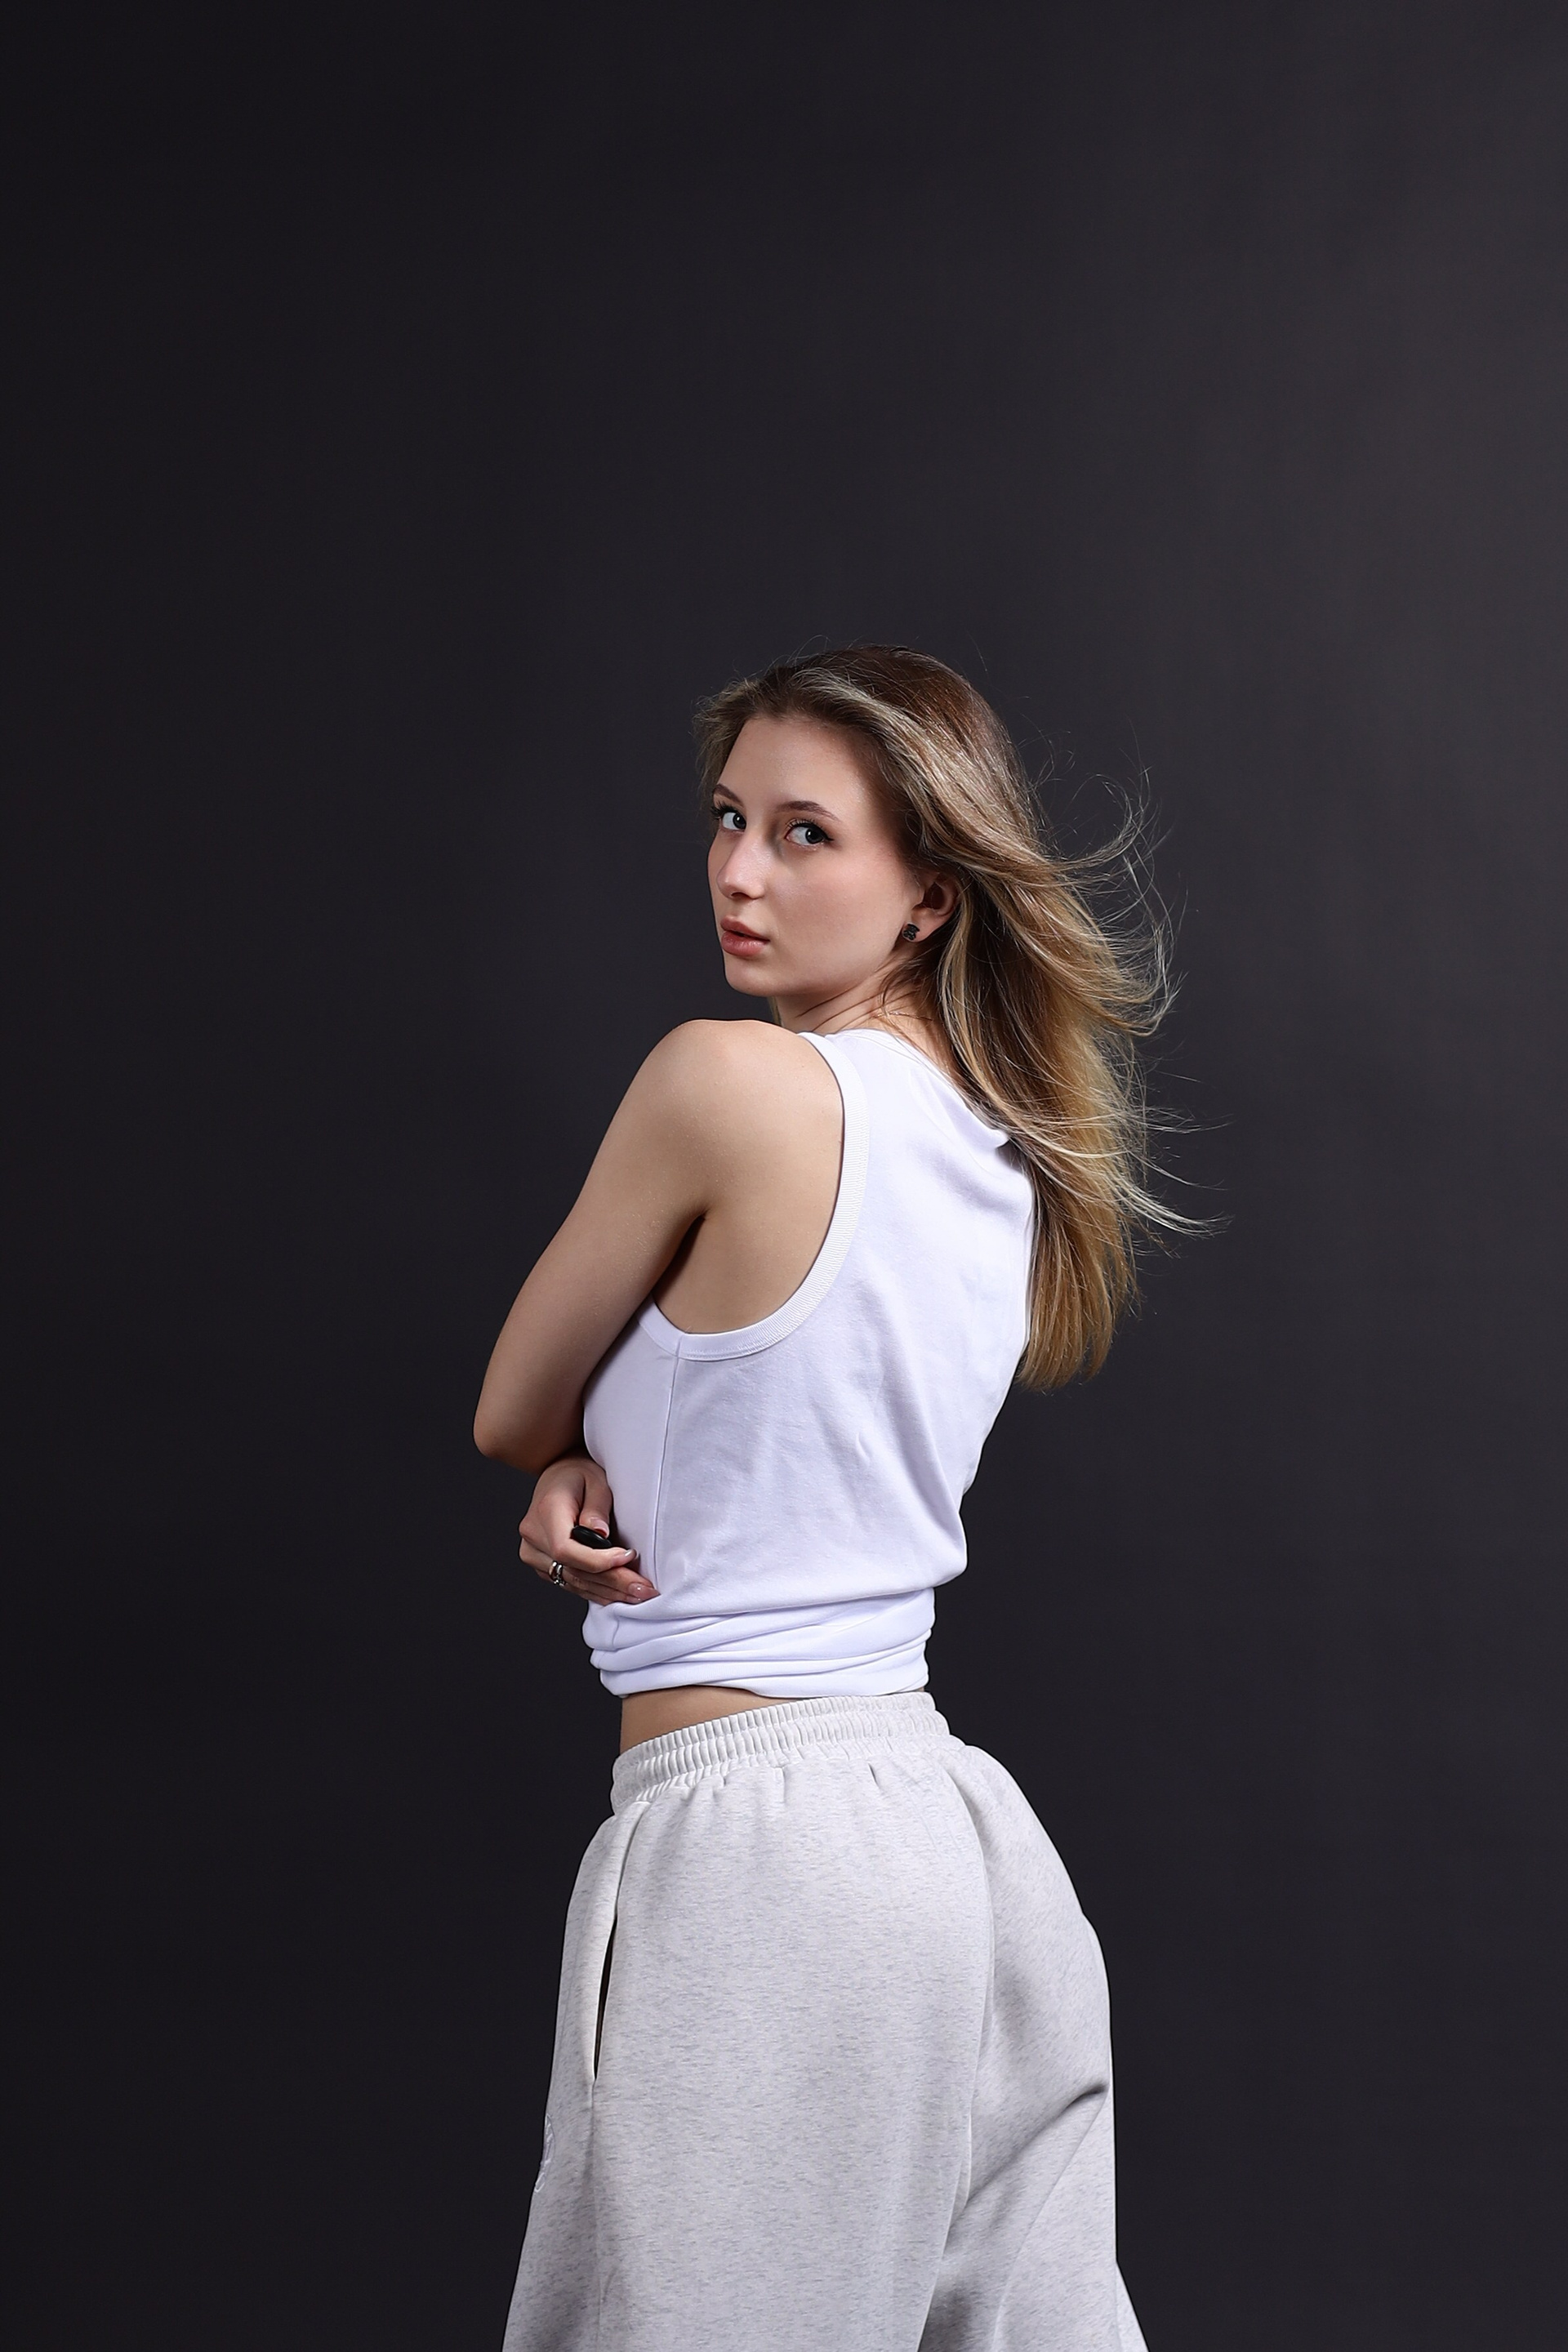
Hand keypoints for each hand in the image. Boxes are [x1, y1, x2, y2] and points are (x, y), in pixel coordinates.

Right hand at [518, 1453, 656, 1604]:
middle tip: (644, 1588)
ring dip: (608, 1591)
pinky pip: (570, 1582)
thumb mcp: (595, 1479)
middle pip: (573, 1570)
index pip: (566, 1549)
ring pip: (573, 1581)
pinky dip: (596, 1590)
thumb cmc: (579, 1475)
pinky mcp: (542, 1564)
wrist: (558, 1478)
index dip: (598, 1560)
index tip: (628, 1557)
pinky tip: (619, 1595)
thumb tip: (601, 1534)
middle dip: (613, 1582)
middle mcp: (533, 1536)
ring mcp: (534, 1553)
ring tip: (639, 1594)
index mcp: (545, 1512)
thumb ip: (597, 1506)